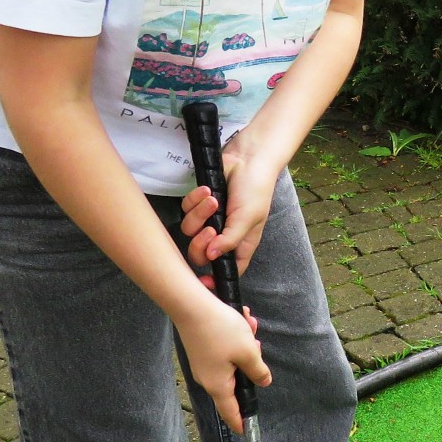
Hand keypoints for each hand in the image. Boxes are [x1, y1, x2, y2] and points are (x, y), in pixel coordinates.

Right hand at [175, 292, 269, 433]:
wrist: (190, 305)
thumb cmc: (220, 330)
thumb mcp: (247, 351)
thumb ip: (258, 370)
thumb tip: (263, 381)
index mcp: (218, 385)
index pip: (230, 411)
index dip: (240, 421)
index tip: (246, 430)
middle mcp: (207, 377)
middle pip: (237, 379)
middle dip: (251, 361)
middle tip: (255, 343)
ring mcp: (203, 363)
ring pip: (233, 360)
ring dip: (244, 344)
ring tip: (247, 323)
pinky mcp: (201, 349)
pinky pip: (224, 349)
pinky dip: (234, 336)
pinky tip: (238, 319)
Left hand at [180, 140, 278, 276]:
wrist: (247, 159)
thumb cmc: (255, 190)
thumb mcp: (249, 218)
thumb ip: (231, 239)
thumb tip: (212, 258)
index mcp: (239, 245)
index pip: (226, 271)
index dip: (214, 280)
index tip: (202, 282)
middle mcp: (222, 235)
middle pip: (200, 254)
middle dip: (200, 243)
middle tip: (210, 230)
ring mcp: (209, 219)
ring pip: (189, 230)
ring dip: (200, 214)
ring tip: (214, 199)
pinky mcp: (198, 203)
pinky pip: (185, 208)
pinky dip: (195, 199)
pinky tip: (208, 190)